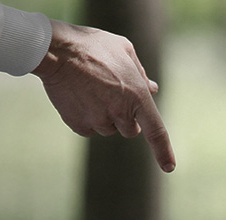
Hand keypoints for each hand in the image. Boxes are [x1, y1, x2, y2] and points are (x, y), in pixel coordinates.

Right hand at [32, 20, 175, 172]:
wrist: (56, 50)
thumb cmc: (92, 46)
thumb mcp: (124, 50)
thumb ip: (140, 73)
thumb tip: (152, 89)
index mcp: (137, 96)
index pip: (156, 132)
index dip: (164, 151)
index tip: (169, 167)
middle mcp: (120, 113)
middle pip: (130, 130)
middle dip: (126, 118)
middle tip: (112, 96)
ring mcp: (98, 121)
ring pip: (108, 129)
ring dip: (105, 116)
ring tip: (91, 90)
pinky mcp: (79, 125)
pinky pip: (89, 129)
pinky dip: (86, 118)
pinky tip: (79, 96)